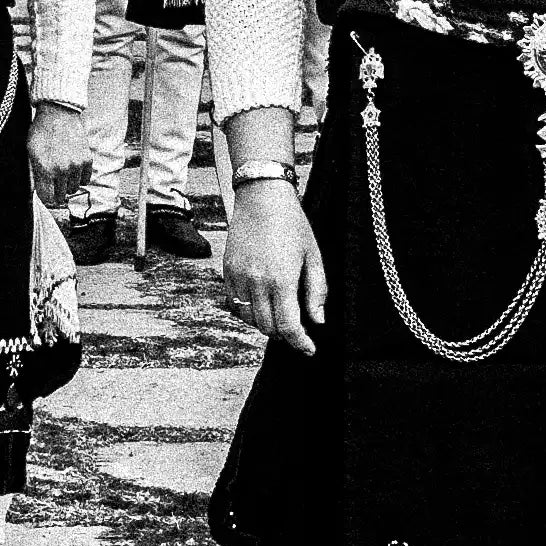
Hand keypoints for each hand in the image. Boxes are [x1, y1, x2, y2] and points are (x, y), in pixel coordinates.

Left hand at [27, 103, 90, 205]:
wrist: (58, 113)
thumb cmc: (42, 131)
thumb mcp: (30, 152)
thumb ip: (35, 173)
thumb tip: (40, 189)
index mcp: (45, 169)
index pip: (47, 198)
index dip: (45, 196)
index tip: (45, 192)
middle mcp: (62, 170)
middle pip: (60, 196)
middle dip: (55, 191)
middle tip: (53, 182)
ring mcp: (76, 166)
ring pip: (73, 189)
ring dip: (68, 184)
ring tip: (63, 172)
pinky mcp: (87, 160)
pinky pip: (85, 180)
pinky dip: (79, 177)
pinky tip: (72, 168)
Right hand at [223, 178, 324, 354]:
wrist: (261, 196)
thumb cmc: (292, 223)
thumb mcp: (313, 256)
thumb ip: (316, 291)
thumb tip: (317, 320)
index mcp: (281, 279)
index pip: (288, 326)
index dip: (300, 343)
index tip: (309, 349)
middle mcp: (256, 282)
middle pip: (267, 327)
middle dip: (284, 334)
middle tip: (297, 330)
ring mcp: (238, 276)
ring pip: (249, 318)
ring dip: (265, 323)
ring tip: (279, 315)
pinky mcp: (228, 270)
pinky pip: (234, 303)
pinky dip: (248, 310)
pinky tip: (261, 303)